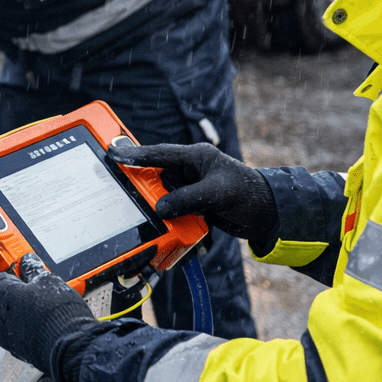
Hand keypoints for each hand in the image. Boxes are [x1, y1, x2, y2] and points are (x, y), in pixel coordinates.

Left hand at [0, 249, 96, 377]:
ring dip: (7, 301)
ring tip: (25, 292)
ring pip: (0, 311)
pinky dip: (17, 317)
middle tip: (1, 270)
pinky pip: (11, 327)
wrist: (70, 350)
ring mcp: (5, 333)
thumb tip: (28, 263)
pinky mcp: (17, 347)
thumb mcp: (48, 281)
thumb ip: (33, 271)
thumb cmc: (57, 316)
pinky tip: (32, 313)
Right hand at [107, 143, 277, 244]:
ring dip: (154, 204)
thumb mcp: (218, 193)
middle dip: (140, 183)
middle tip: (119, 189)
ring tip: (140, 213)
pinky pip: (173, 211)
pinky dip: (167, 219)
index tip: (112, 153)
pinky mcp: (193, 205)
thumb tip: (161, 208)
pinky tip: (162, 228)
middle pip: (156, 175)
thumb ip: (189, 199)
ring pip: (162, 194)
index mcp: (195, 157)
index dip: (135, 154)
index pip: (159, 153)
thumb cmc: (249, 193)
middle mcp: (190, 170)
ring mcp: (191, 188)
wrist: (268, 214)